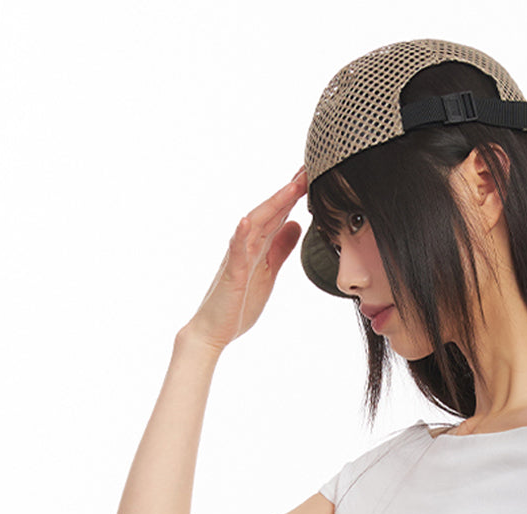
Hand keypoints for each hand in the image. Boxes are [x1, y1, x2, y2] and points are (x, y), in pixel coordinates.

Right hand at [182, 166, 307, 352]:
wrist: (214, 330)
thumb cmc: (239, 303)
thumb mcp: (269, 272)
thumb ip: (280, 248)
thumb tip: (296, 225)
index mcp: (259, 246)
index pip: (279, 215)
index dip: (295, 196)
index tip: (312, 175)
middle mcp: (247, 246)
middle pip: (269, 213)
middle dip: (288, 192)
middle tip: (307, 170)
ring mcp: (238, 258)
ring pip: (255, 225)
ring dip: (271, 205)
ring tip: (289, 188)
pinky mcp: (232, 275)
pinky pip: (235, 252)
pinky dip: (240, 235)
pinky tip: (245, 221)